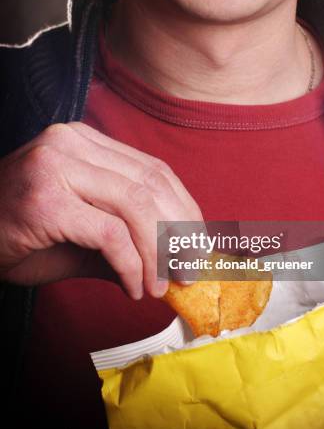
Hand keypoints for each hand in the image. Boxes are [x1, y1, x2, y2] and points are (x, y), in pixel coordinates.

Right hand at [0, 122, 202, 298]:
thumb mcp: (82, 231)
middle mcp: (72, 143)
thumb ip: (128, 238)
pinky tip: (133, 287)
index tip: (198, 245)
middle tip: (189, 270)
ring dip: (159, 252)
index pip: (154, 170)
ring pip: (136, 206)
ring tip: (163, 284)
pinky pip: (110, 234)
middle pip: (152, 184)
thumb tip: (176, 262)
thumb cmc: (20, 234)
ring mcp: (57, 166)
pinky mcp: (47, 200)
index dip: (184, 210)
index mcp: (84, 141)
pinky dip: (132, 265)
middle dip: (181, 232)